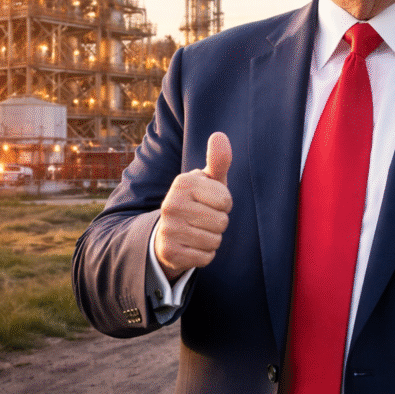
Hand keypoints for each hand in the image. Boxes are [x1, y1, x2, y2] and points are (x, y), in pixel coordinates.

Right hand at [154, 132, 232, 281]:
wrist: (168, 232)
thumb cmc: (198, 201)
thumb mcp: (208, 181)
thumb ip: (218, 161)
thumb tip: (219, 135)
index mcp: (183, 183)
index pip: (226, 201)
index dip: (224, 204)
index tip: (210, 202)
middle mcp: (171, 204)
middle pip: (222, 222)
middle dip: (219, 222)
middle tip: (203, 219)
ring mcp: (168, 229)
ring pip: (214, 241)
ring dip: (212, 239)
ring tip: (198, 231)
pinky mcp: (169, 252)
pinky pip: (206, 258)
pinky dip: (204, 254)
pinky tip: (192, 246)